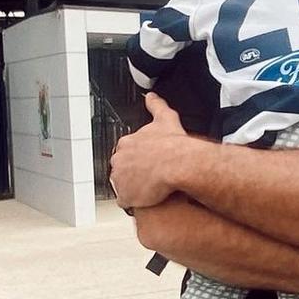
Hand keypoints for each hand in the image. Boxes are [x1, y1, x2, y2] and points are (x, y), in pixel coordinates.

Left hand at [110, 93, 190, 208]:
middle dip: (133, 172)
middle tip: (150, 176)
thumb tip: (152, 96)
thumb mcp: (165, 118)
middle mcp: (119, 160)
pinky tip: (146, 201)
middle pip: (122, 168)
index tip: (147, 161)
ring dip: (134, 187)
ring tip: (150, 189)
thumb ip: (156, 106)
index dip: (137, 157)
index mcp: (127, 143)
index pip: (125, 152)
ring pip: (123, 185)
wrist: (178, 164)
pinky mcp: (127, 196)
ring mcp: (121, 179)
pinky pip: (127, 202)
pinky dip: (135, 202)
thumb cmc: (173, 144)